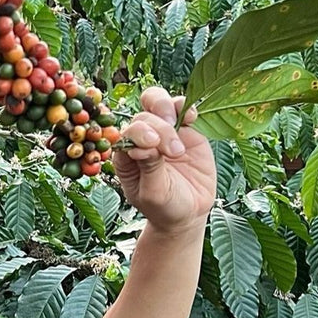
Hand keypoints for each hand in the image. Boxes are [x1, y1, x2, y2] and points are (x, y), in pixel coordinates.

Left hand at [114, 87, 216, 233]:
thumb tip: (143, 146)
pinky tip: (191, 116)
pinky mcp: (186, 130)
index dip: (138, 134)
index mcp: (126, 156)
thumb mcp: (154, 194)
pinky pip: (182, 108)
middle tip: (172, 147)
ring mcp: (164, 132)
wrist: (188, 213)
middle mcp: (142, 140)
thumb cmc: (164, 207)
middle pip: (141, 116)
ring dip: (167, 108)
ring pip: (158, 104)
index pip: (126, 135)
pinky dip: (185, 106)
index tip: (153, 146)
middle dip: (157, 126)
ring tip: (184, 125)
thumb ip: (149, 168)